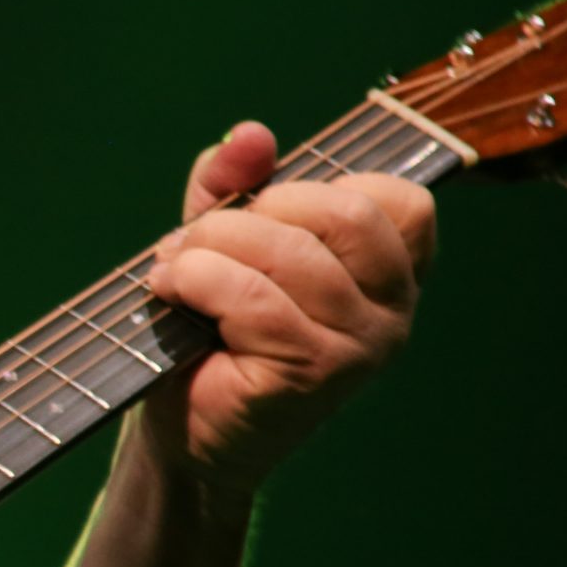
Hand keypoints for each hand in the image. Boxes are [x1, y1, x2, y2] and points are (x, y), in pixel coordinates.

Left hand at [138, 121, 436, 498]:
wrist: (182, 432)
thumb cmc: (210, 332)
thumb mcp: (226, 241)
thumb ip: (238, 182)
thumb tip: (250, 135)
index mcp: (392, 274)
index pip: (396, 199)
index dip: (316, 188)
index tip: (260, 217)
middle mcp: (394, 311)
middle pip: (343, 213)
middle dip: (254, 211)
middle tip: (199, 242)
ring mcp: (361, 347)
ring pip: (291, 253)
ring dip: (210, 247)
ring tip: (174, 271)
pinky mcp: (313, 375)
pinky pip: (254, 299)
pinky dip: (197, 281)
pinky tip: (170, 292)